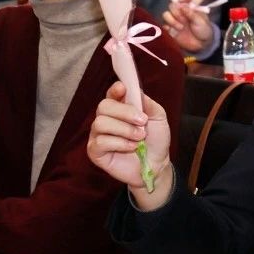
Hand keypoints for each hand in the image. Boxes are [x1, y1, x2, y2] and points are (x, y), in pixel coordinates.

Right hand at [87, 82, 172, 208]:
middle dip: (125, 112)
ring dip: (124, 130)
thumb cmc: (156, 140)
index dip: (115, 90)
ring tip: (139, 138)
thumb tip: (135, 90)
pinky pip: (100, 142)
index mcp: (121, 107)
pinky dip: (119, 143)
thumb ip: (147, 103)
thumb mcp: (158, 118)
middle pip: (103, 106)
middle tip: (142, 122)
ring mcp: (98, 135)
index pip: (111, 94)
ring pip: (100, 123)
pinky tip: (132, 147)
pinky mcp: (95, 151)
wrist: (156, 164)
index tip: (123, 89)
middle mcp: (107, 118)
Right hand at [163, 0, 215, 53]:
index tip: (182, 1)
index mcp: (190, 8)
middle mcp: (181, 12)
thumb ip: (191, 13)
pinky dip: (166, 27)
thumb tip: (182, 6)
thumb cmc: (204, 30)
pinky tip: (173, 31)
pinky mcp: (171, 30)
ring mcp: (175, 21)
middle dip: (176, 11)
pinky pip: (164, 26)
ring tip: (181, 28)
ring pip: (166, 15)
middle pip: (172, 6)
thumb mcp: (200, 21)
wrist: (202, 44)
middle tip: (183, 19)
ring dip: (172, 20)